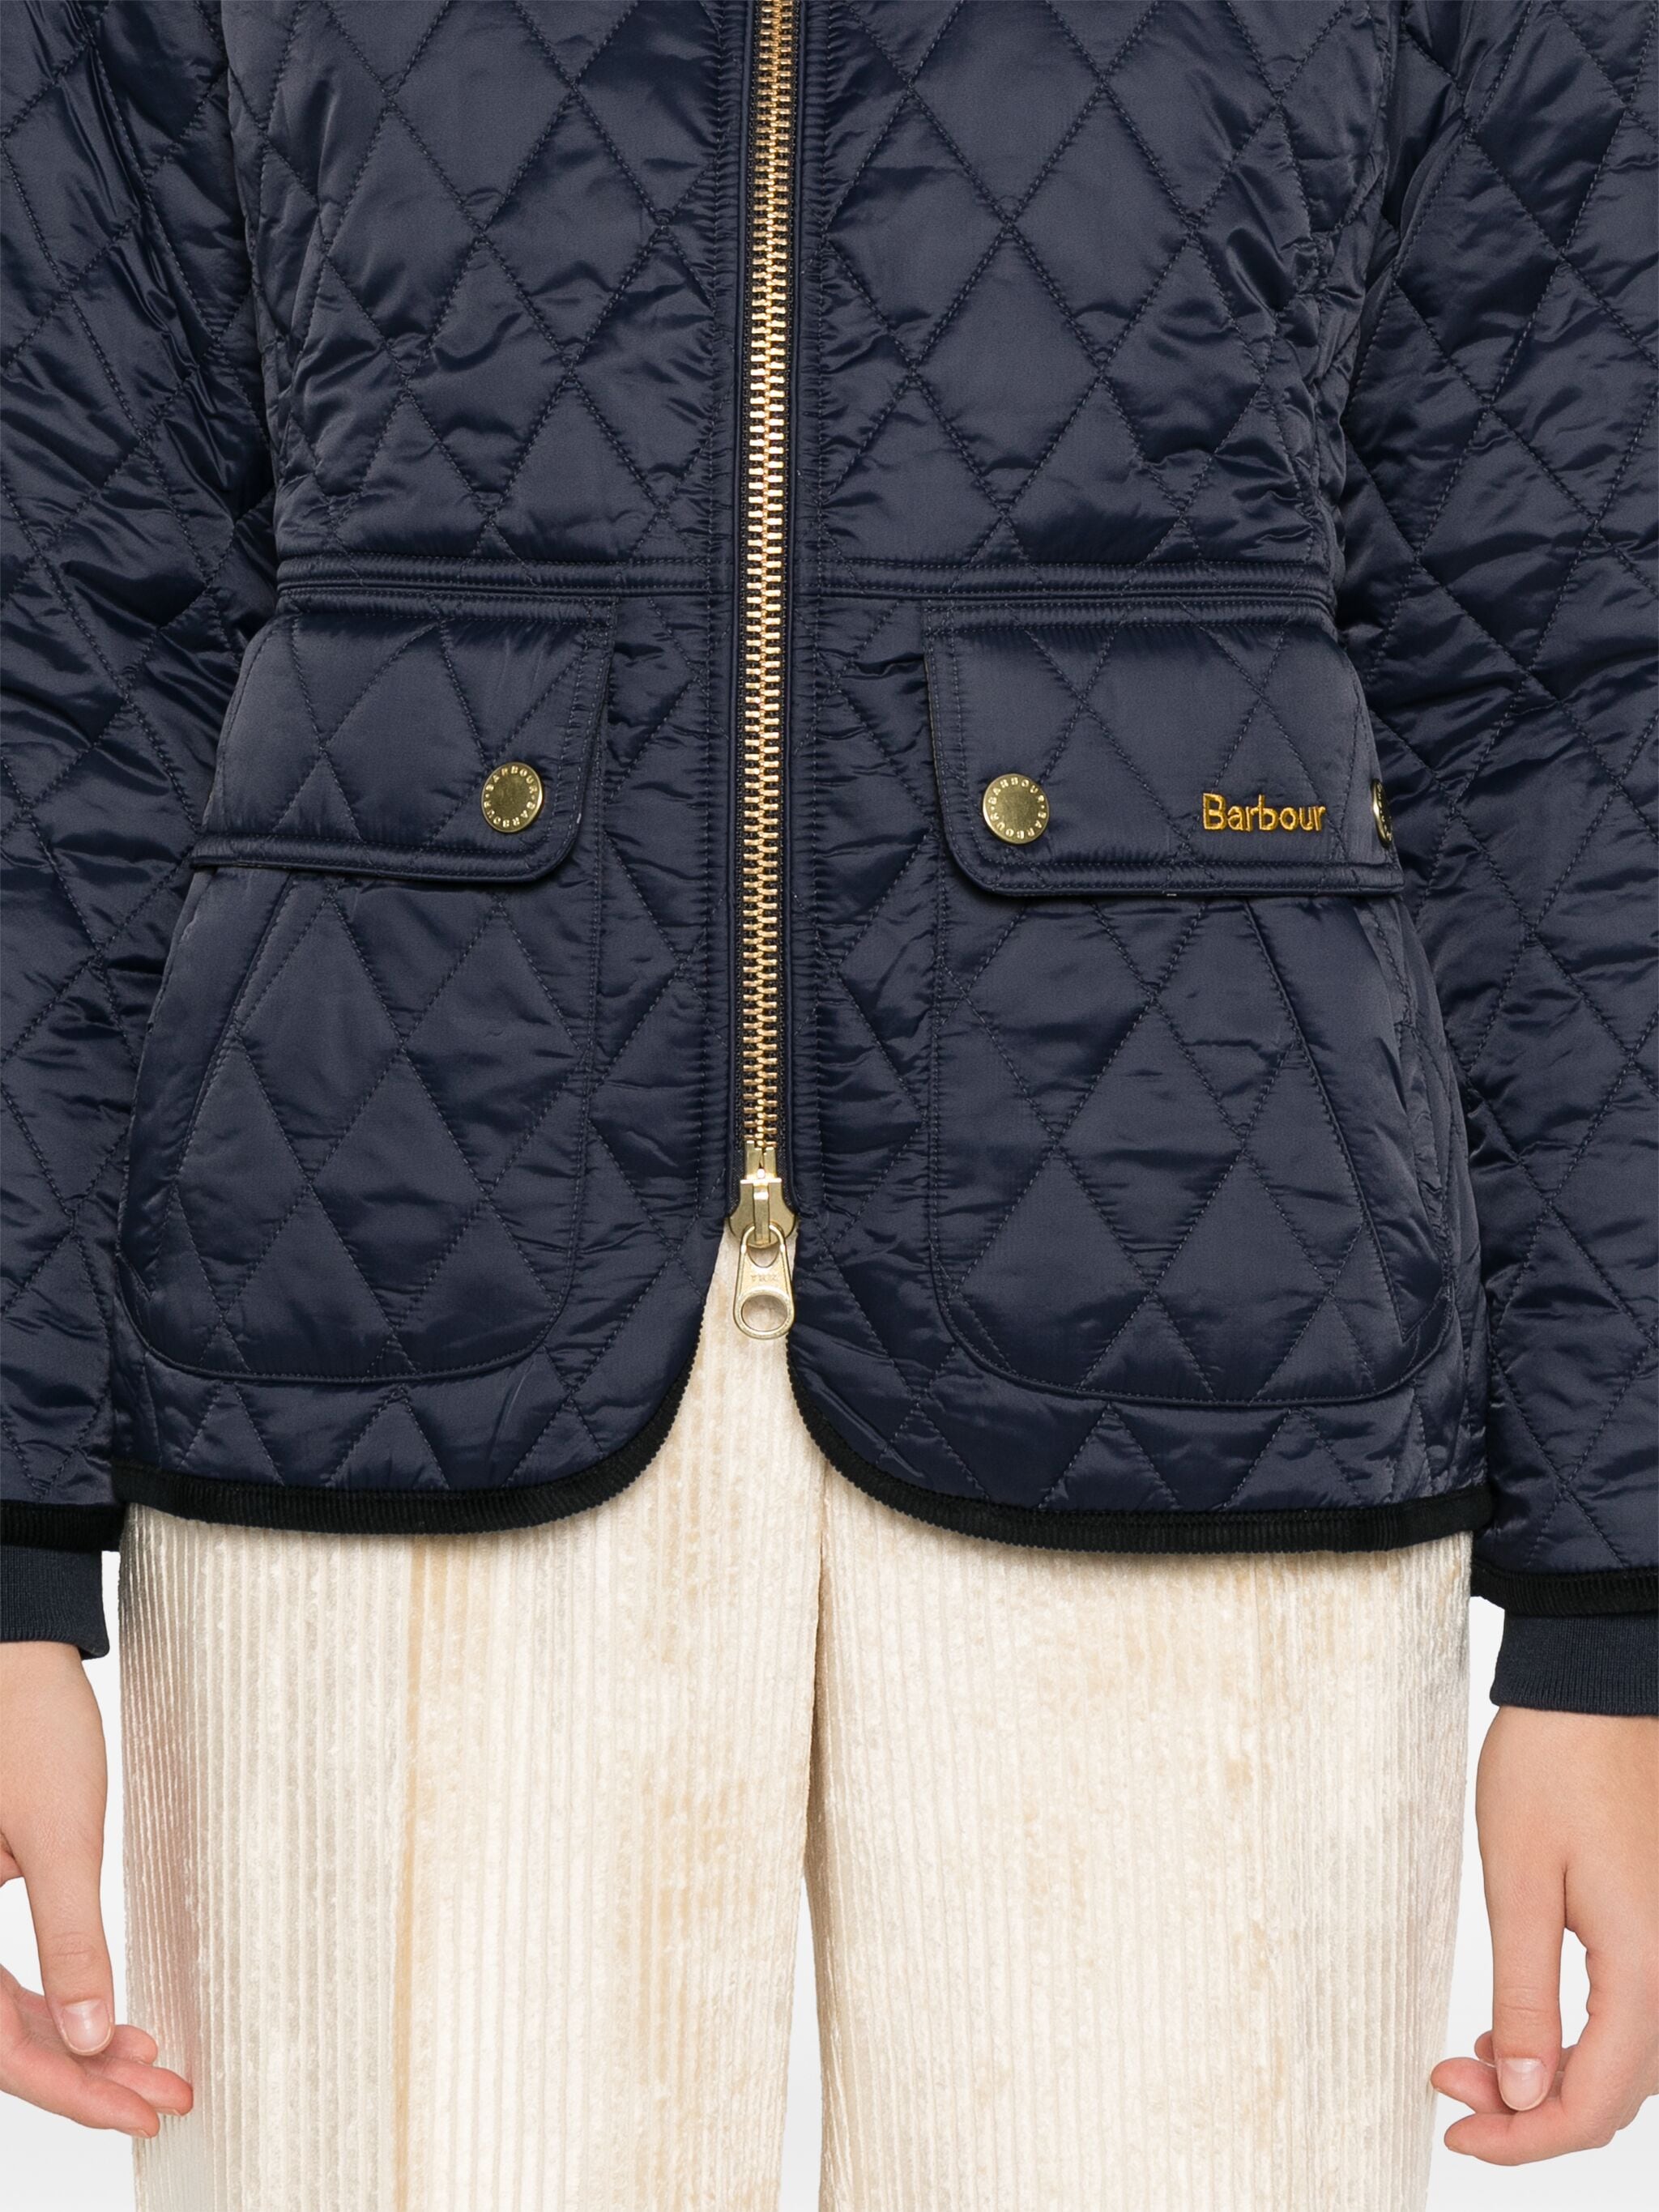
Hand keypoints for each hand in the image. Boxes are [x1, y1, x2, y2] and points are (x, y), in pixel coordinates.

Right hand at [0, 1640, 189, 2134]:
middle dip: (85, 2076)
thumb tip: (92, 2033)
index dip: (69, 2091)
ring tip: (151, 2066)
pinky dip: (61, 2002)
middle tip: (162, 2098)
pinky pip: (6, 1978)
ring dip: (78, 2045)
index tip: (138, 2113)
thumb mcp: (62, 1835)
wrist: (18, 1654)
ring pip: (6, 2014)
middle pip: (2, 2040)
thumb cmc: (30, 1725)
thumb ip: (73, 1938)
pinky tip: (111, 2020)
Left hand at [1433, 1706, 1657, 2162]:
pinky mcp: (1658, 1926)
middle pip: (1614, 2094)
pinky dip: (1574, 2041)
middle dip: (1530, 2112)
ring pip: (1624, 2062)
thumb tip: (1525, 2093)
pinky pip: (1629, 2018)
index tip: (1456, 2134)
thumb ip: (1525, 1995)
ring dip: (1552, 2079)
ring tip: (1473, 2059)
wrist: (1594, 1691)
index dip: (1524, 2138)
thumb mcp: (1519, 1882)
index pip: (1594, 2102)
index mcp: (1645, 1966)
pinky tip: (1516, 2027)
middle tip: (1450, 2088)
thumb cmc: (1550, 1767)